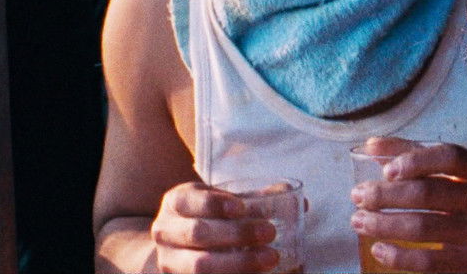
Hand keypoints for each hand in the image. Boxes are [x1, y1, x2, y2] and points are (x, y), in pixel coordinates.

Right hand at [150, 181, 279, 272]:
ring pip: (198, 266)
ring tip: (270, 258)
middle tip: (270, 232)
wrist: (178, 244)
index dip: (214, 204)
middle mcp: (165, 231)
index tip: (242, 208)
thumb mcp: (224, 202)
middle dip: (236, 234)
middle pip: (197, 233)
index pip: (190, 201)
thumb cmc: (210, 217)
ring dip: (237, 264)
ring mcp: (169, 261)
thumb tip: (301, 202)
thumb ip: (257, 199)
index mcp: (176, 203)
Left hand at [350, 138, 466, 272]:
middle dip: (384, 195)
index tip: (386, 170)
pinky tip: (379, 250)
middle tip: (357, 196)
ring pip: (423, 227)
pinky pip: (428, 261)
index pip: (450, 156)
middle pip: (428, 193)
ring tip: (359, 221)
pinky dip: (398, 256)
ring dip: (383, 224)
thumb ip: (421, 158)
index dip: (415, 160)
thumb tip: (369, 145)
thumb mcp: (465, 177)